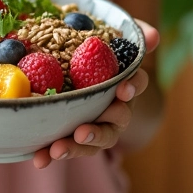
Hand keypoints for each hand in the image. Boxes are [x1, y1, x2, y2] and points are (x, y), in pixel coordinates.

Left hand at [32, 18, 159, 168]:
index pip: (136, 84)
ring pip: (92, 141)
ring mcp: (98, 124)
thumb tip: (153, 37)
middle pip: (114, 123)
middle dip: (99, 130)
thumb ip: (136, 34)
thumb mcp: (119, 37)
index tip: (123, 89)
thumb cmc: (106, 49)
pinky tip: (38, 158)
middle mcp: (117, 108)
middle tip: (82, 131)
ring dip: (75, 147)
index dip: (132, 86)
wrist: (89, 66)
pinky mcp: (76, 134)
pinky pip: (67, 146)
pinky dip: (52, 153)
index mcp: (127, 83)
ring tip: (57, 149)